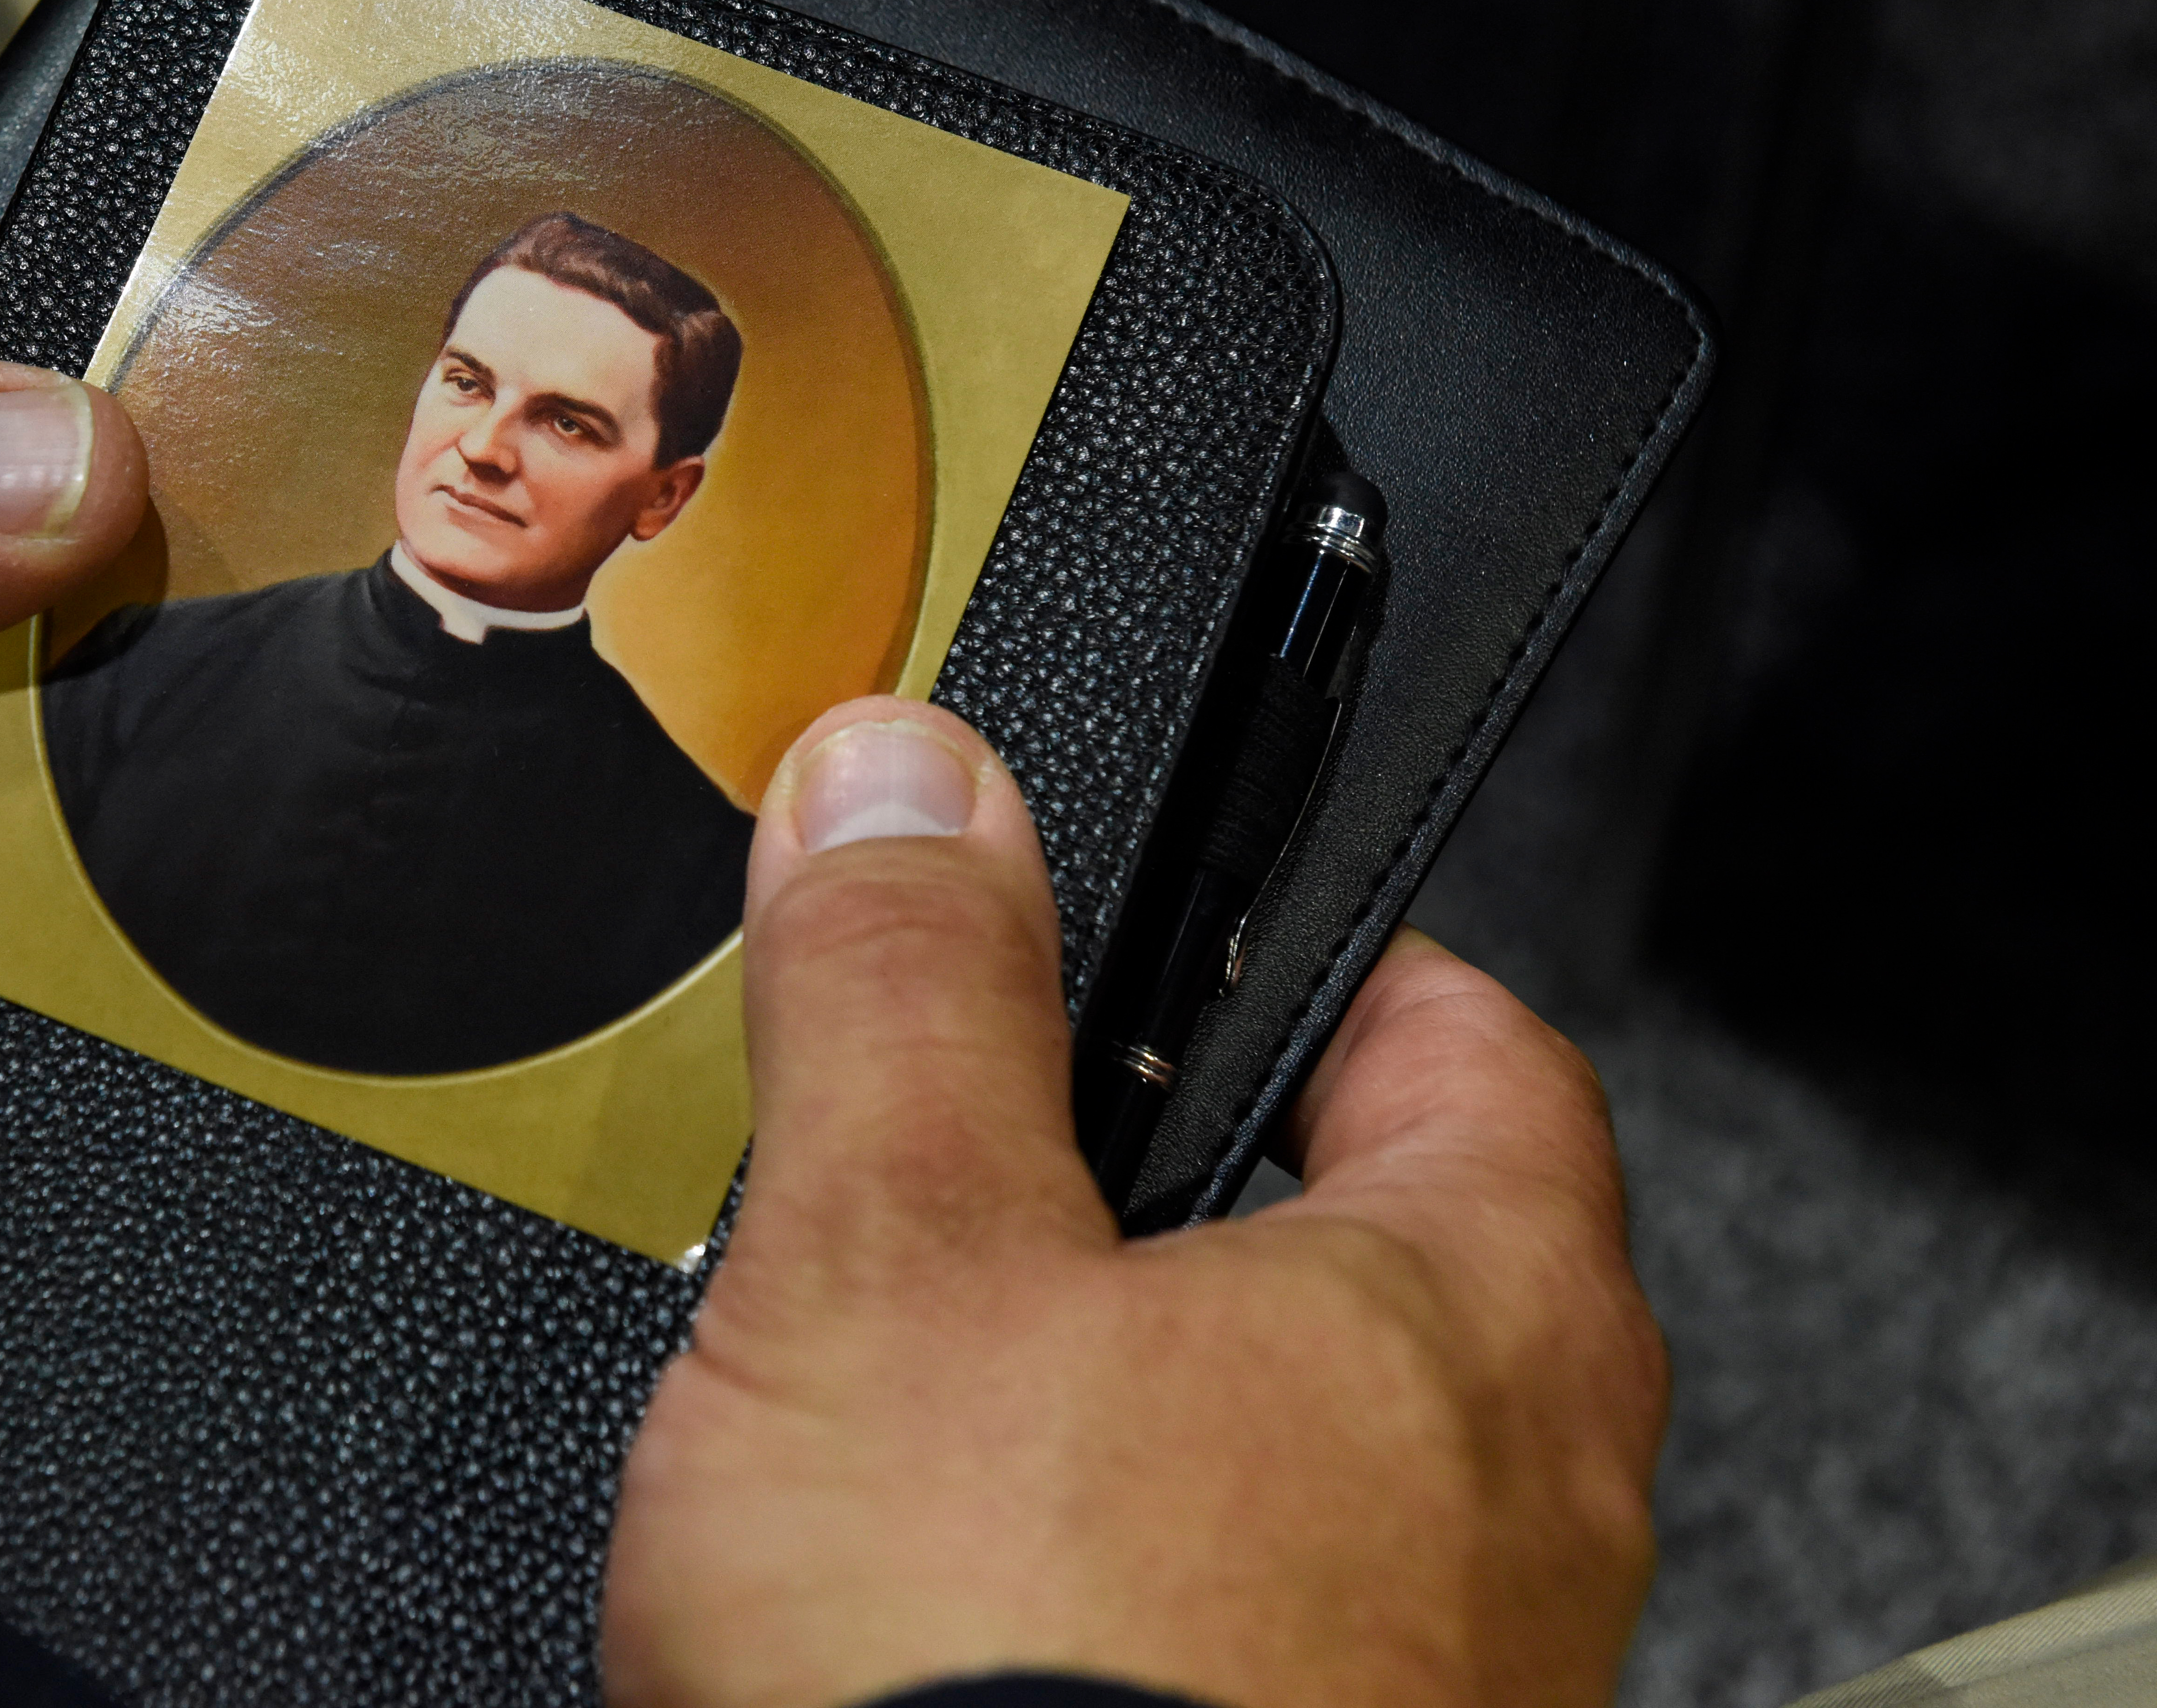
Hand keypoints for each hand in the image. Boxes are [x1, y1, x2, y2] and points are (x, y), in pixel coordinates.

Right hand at [605, 700, 1665, 1707]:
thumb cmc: (1006, 1685)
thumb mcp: (889, 1251)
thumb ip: (908, 990)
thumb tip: (906, 785)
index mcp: (1475, 1320)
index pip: (1464, 1037)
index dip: (1306, 959)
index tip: (1184, 938)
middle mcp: (1514, 1514)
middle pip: (1377, 1253)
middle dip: (1181, 1196)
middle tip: (1007, 1175)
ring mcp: (1440, 1681)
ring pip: (1297, 1456)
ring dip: (1135, 1406)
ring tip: (944, 1401)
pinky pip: (1240, 1625)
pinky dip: (1115, 1578)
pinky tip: (966, 1602)